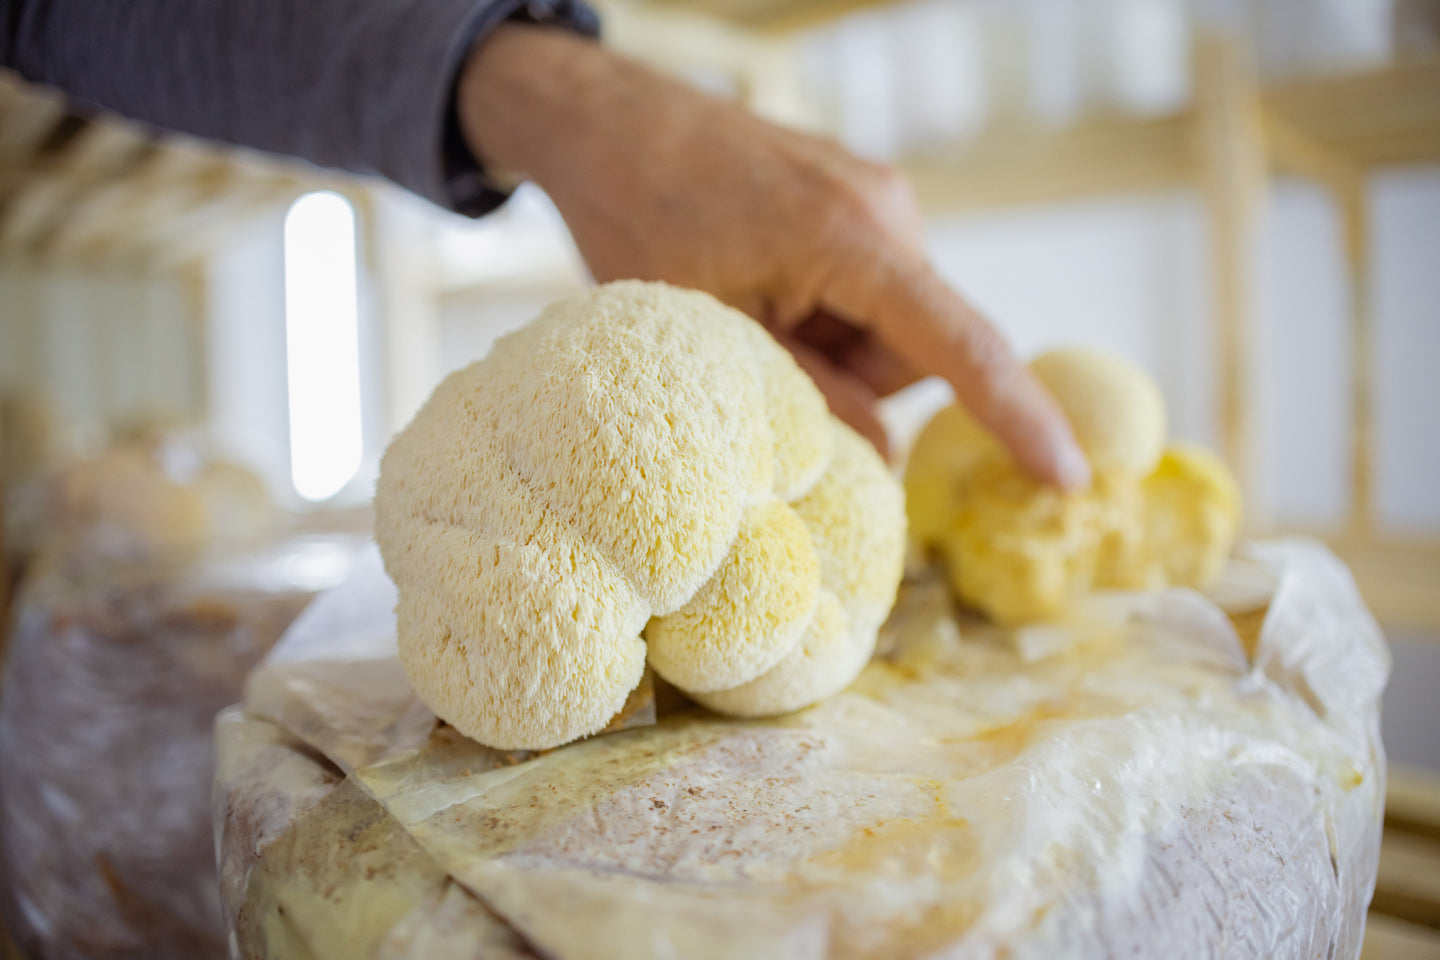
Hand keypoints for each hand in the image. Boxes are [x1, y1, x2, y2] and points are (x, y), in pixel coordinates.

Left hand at [456, 25, 1088, 487]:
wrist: (609, 121)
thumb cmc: (642, 217)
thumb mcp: (715, 332)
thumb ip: (809, 398)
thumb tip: (887, 458)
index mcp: (854, 239)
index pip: (960, 345)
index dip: (1017, 417)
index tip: (1069, 474)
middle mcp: (888, 209)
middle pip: (913, 351)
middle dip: (847, 381)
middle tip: (756, 357)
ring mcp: (875, 198)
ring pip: (887, 327)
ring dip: (828, 348)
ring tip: (745, 313)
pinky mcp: (855, 200)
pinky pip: (866, 291)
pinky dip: (822, 315)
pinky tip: (758, 290)